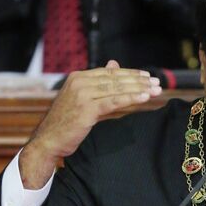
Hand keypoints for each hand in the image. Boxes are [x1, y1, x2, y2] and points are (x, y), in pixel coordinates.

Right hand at [19, 60, 161, 188]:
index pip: (110, 73)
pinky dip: (130, 99)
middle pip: (116, 79)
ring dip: (139, 89)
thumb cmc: (66, 121)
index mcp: (78, 77)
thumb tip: (113, 64)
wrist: (48, 141)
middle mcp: (79, 82)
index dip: (130, 74)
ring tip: (155, 90)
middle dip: (139, 80)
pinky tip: (144, 98)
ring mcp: (82, 95)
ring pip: (117, 89)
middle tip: (157, 82)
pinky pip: (113, 102)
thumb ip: (99, 83)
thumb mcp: (83, 98)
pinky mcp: (86, 109)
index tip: (147, 76)